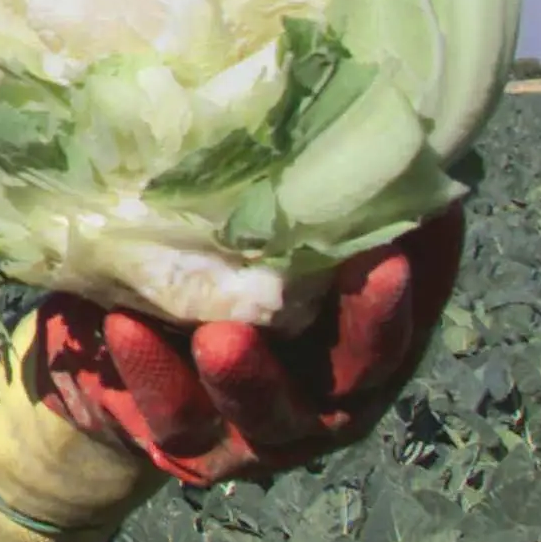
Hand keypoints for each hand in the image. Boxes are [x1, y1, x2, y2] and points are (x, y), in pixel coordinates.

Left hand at [32, 208, 464, 485]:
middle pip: (362, 368)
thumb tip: (342, 101)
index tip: (432, 216)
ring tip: (224, 334)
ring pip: (266, 410)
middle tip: (375, 269)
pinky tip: (124, 325)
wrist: (109, 362)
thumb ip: (295, 200)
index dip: (430, 268)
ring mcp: (256, 427)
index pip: (410, 308)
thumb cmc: (205, 274)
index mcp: (355, 339)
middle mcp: (324, 392)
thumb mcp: (253, 236)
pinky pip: (170, 413)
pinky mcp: (182, 440)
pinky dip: (150, 372)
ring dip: (248, 373)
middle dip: (370, 323)